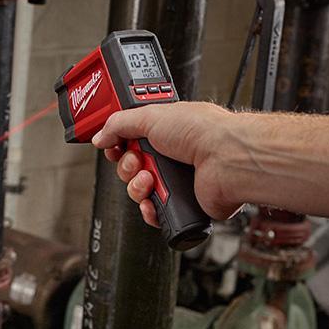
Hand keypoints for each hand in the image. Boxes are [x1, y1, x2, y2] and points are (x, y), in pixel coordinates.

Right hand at [92, 101, 242, 227]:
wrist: (226, 159)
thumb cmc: (203, 131)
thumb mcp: (151, 116)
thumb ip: (120, 124)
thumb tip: (101, 135)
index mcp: (166, 131)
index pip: (132, 140)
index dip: (118, 145)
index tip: (112, 146)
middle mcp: (172, 155)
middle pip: (131, 167)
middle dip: (127, 167)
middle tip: (137, 161)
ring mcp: (177, 181)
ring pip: (140, 191)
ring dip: (138, 187)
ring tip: (150, 179)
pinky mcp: (182, 203)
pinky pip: (154, 213)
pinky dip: (149, 210)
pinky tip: (154, 200)